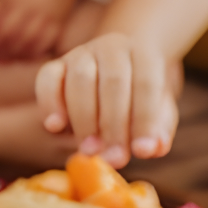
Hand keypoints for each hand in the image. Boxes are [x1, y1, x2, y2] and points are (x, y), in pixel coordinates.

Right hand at [35, 32, 180, 168]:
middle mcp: (112, 48)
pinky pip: (47, 79)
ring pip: (80, 79)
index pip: (147, 84)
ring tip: (90, 150)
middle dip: (114, 125)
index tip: (142, 152)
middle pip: (113, 81)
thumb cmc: (138, 99)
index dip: (145, 119)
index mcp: (144, 55)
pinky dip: (49, 103)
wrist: (112, 74)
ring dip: (85, 118)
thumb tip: (154, 148)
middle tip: (114, 158)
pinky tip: (55, 127)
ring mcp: (81, 54)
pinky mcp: (55, 66)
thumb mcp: (158, 112)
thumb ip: (159, 129)